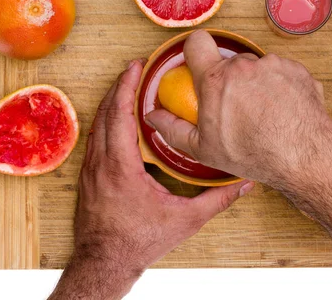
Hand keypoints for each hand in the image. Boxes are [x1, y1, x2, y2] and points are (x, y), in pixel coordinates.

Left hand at [50, 59, 253, 299]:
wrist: (103, 264)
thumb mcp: (184, 221)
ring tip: (128, 87)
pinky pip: (95, 138)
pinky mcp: (88, 177)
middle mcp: (101, 163)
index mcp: (121, 167)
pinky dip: (106, 121)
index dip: (126, 85)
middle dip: (119, 85)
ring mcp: (90, 170)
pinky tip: (118, 120)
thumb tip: (243, 184)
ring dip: (111, 102)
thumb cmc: (138, 243)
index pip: (120, 114)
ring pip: (97, 124)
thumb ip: (217, 200)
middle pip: (105, 112)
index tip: (136, 66)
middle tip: (135, 68)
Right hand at [145, 30, 331, 187]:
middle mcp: (244, 66)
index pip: (197, 42)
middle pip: (231, 62)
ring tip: (265, 113)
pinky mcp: (297, 70)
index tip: (200, 64)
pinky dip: (281, 87)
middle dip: (232, 80)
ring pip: (258, 68)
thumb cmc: (254, 154)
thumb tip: (153, 117)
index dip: (196, 50)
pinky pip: (282, 73)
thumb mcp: (204, 148)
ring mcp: (273, 65)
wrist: (304, 156)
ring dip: (258, 84)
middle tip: (238, 107)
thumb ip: (173, 129)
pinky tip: (283, 110)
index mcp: (216, 80)